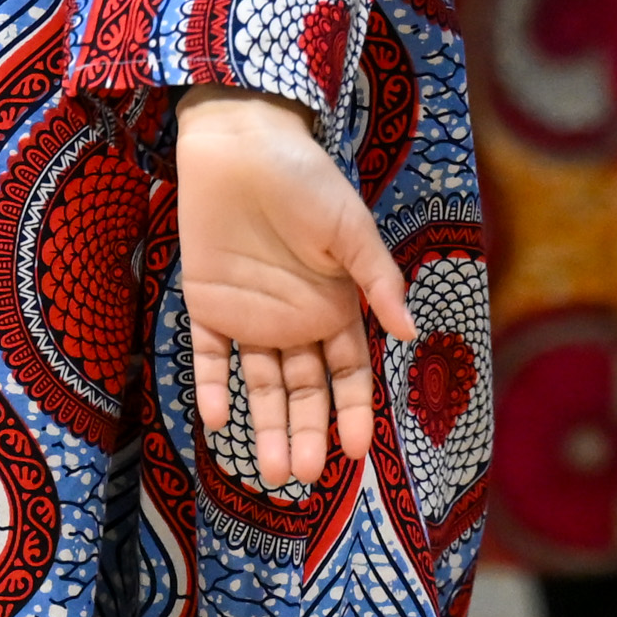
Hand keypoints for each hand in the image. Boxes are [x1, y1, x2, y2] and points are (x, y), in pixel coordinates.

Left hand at [176, 87, 415, 492]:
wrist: (241, 140)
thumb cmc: (305, 177)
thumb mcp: (350, 226)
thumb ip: (377, 280)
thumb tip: (411, 332)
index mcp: (335, 303)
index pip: (347, 372)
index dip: (352, 411)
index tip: (356, 452)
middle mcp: (294, 318)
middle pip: (302, 390)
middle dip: (305, 433)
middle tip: (304, 476)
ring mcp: (249, 314)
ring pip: (259, 384)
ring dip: (264, 426)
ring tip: (270, 472)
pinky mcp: (206, 302)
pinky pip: (206, 354)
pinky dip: (210, 386)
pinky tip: (217, 419)